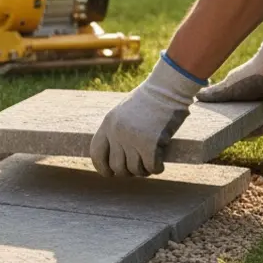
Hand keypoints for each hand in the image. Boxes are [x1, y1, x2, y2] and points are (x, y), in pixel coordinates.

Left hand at [90, 54, 203, 177]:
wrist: (166, 89)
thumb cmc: (149, 99)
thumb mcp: (123, 112)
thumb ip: (116, 129)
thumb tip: (116, 153)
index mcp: (108, 124)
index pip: (96, 153)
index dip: (101, 167)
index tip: (109, 173)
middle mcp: (117, 134)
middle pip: (117, 166)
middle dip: (127, 172)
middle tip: (137, 169)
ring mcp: (133, 140)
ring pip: (134, 169)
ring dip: (143, 171)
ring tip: (149, 166)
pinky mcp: (150, 145)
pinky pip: (151, 167)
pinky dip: (156, 169)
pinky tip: (160, 165)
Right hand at [195, 33, 262, 136]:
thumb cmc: (248, 77)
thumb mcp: (227, 88)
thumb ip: (214, 93)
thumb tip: (197, 96)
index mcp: (237, 92)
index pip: (227, 106)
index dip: (221, 115)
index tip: (213, 124)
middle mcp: (248, 100)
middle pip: (240, 116)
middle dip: (234, 126)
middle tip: (224, 135)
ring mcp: (261, 106)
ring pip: (252, 122)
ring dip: (246, 131)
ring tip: (237, 137)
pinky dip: (259, 130)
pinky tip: (250, 135)